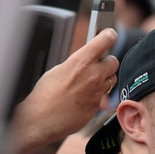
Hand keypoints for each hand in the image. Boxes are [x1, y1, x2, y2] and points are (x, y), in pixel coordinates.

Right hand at [8, 29, 118, 153]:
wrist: (40, 119)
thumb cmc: (44, 94)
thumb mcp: (58, 69)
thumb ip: (77, 63)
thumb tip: (86, 59)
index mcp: (80, 61)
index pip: (105, 40)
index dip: (109, 35)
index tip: (110, 34)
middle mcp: (93, 76)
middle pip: (114, 61)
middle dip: (107, 61)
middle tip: (97, 63)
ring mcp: (97, 92)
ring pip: (111, 79)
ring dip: (104, 78)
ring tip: (89, 82)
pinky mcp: (97, 107)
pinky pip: (103, 96)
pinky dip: (96, 95)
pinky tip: (82, 97)